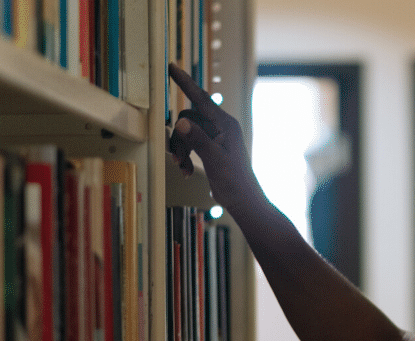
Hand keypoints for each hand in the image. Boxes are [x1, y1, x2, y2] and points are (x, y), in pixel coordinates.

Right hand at [167, 63, 260, 211]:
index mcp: (226, 124)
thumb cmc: (235, 181)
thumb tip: (180, 123)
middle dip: (179, 139)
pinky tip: (187, 172)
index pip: (201, 98)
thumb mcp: (214, 159)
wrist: (243, 200)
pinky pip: (190, 144)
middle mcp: (221, 127)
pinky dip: (185, 157)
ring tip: (183, 168)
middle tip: (177, 159)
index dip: (185, 82)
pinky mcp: (211, 148)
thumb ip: (197, 139)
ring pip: (186, 133)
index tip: (171, 66)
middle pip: (188, 120)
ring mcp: (216, 137)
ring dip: (181, 150)